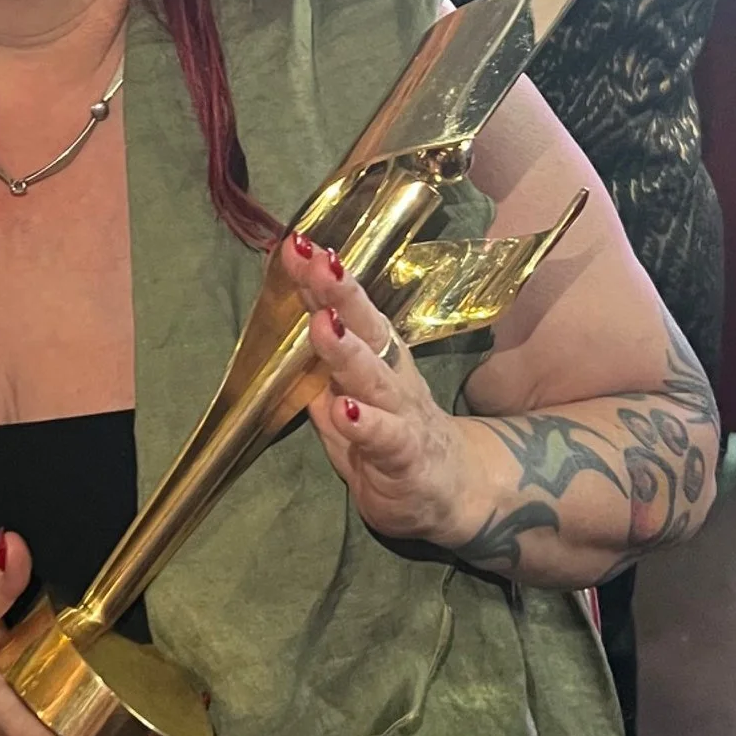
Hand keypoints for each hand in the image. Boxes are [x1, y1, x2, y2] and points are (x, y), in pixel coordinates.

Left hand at [279, 237, 472, 548]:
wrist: (456, 491)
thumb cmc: (392, 440)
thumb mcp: (346, 402)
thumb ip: (315, 372)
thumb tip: (279, 332)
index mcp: (374, 358)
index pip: (344, 312)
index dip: (318, 280)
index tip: (294, 244)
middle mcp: (389, 377)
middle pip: (365, 329)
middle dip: (338, 292)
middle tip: (312, 258)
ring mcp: (401, 415)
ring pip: (373, 378)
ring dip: (346, 349)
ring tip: (322, 322)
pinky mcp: (407, 456)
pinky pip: (385, 438)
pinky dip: (364, 424)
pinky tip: (343, 410)